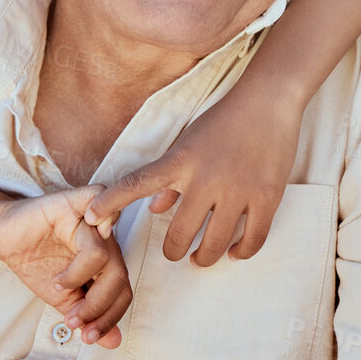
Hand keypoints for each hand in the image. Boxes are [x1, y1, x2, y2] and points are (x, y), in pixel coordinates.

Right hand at [0, 186, 130, 345]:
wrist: (1, 236)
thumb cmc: (34, 261)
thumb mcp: (62, 298)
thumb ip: (87, 317)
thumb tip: (113, 343)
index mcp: (106, 262)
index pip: (123, 292)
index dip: (109, 318)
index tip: (85, 337)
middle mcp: (106, 241)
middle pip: (119, 276)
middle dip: (98, 307)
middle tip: (72, 321)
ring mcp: (93, 221)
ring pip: (106, 256)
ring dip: (80, 280)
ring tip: (57, 287)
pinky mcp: (76, 202)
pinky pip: (99, 215)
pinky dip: (89, 240)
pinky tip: (65, 254)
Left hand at [84, 91, 301, 265]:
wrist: (269, 101)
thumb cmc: (225, 119)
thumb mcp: (190, 142)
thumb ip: (171, 178)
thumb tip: (155, 210)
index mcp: (181, 161)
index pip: (137, 184)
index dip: (111, 204)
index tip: (91, 219)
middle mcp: (206, 179)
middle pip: (179, 234)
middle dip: (172, 252)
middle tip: (174, 253)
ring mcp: (239, 190)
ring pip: (214, 244)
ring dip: (203, 258)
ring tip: (200, 257)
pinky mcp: (267, 197)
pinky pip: (252, 239)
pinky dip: (240, 252)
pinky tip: (232, 252)